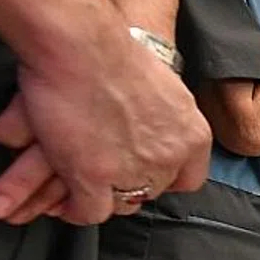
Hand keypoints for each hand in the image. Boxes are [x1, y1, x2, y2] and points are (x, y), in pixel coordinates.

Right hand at [0, 33, 210, 226]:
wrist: (82, 46)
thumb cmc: (114, 52)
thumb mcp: (165, 87)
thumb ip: (167, 117)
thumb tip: (153, 128)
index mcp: (192, 135)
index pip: (189, 178)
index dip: (165, 178)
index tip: (145, 171)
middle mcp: (170, 157)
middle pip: (153, 190)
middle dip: (130, 185)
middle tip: (106, 177)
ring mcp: (134, 171)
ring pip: (123, 204)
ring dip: (103, 197)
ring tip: (84, 189)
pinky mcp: (95, 179)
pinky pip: (91, 212)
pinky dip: (77, 211)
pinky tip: (66, 204)